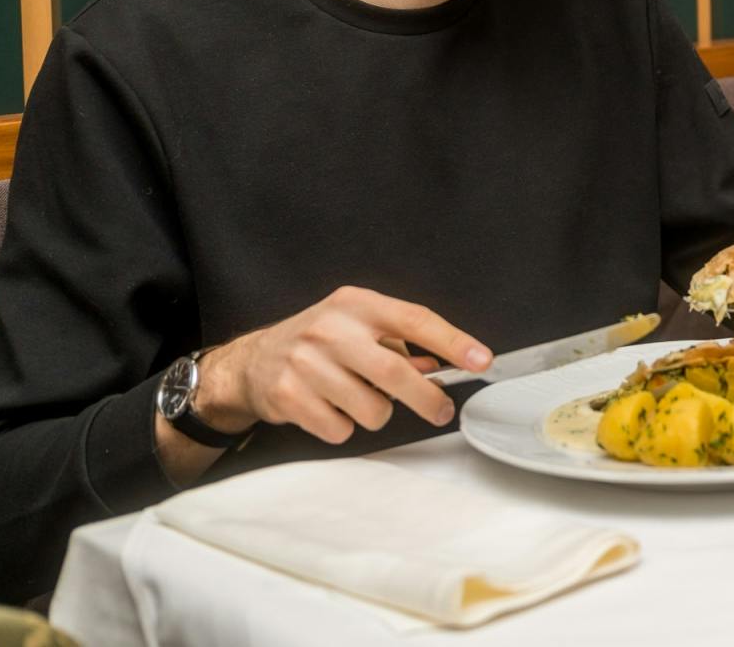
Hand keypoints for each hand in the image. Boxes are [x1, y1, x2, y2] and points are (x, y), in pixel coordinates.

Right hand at [198, 286, 492, 445]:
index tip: (481, 360)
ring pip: (371, 409)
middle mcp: (331, 329)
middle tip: (441, 410)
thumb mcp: (357, 327)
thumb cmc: (319, 343)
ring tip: (359, 400)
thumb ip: (399, 343)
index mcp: (356, 305)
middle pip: (395, 372)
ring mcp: (306, 363)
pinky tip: (329, 409)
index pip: (415, 319)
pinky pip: (340, 429)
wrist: (252, 362)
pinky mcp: (288, 395)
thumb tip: (442, 366)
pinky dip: (344, 427)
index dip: (453, 341)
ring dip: (377, 414)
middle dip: (427, 398)